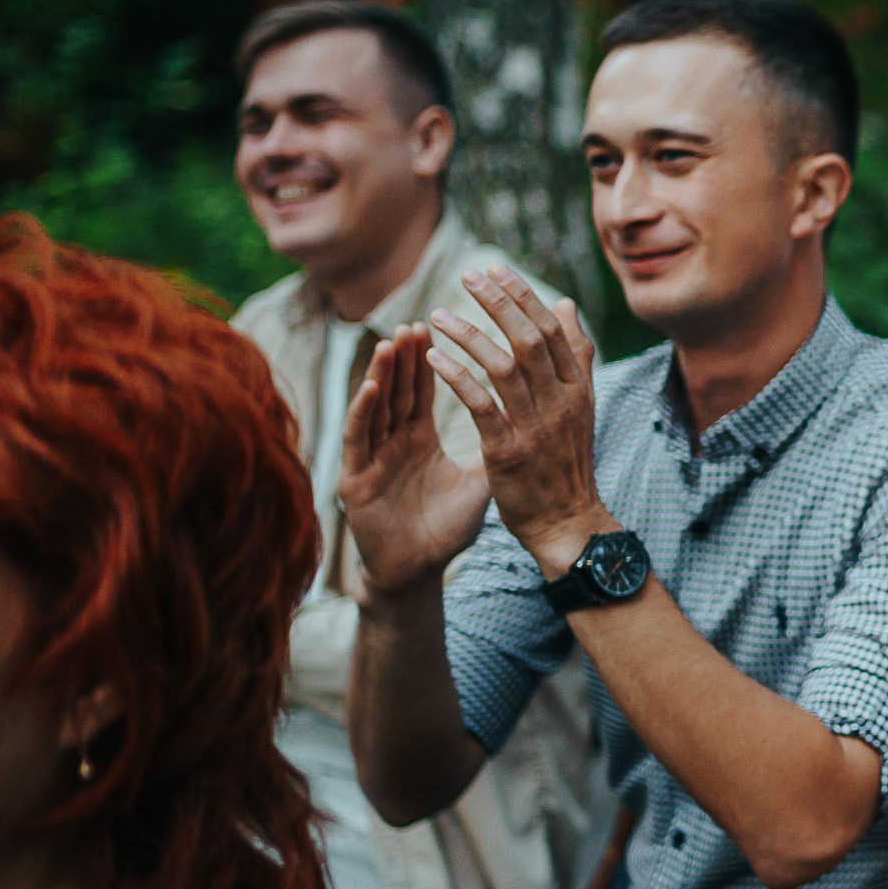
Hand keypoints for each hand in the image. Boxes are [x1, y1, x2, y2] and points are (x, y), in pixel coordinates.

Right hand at [341, 323, 492, 597]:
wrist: (418, 569)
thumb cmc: (445, 526)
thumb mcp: (479, 479)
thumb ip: (497, 443)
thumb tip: (531, 415)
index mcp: (418, 437)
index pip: (424, 388)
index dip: (432, 357)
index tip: (444, 323)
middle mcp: (393, 440)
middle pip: (401, 389)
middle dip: (409, 355)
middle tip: (420, 319)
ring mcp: (372, 457)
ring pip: (377, 406)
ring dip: (384, 374)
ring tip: (394, 341)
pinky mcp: (355, 479)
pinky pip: (359, 439)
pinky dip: (364, 411)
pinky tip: (372, 387)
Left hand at [421, 268, 615, 577]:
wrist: (567, 524)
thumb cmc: (566, 463)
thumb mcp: (580, 405)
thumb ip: (575, 355)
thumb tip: (564, 303)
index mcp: (579, 389)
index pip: (552, 328)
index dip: (523, 295)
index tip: (495, 269)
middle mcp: (562, 402)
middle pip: (529, 338)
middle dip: (497, 302)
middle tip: (467, 276)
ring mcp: (537, 426)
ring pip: (504, 365)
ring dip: (469, 334)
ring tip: (438, 315)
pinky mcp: (509, 451)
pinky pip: (480, 404)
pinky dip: (457, 376)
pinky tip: (434, 357)